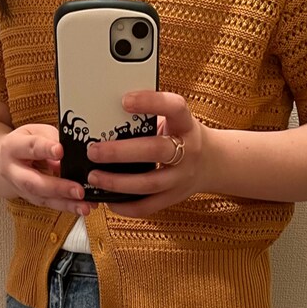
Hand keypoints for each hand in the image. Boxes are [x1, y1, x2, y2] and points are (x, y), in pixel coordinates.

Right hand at [0, 123, 91, 214]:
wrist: (6, 160)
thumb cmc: (26, 142)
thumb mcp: (37, 132)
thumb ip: (53, 140)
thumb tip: (72, 154)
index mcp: (13, 147)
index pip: (30, 147)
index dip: (45, 149)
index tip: (60, 150)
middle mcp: (13, 171)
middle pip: (33, 183)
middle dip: (58, 188)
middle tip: (79, 191)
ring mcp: (21, 189)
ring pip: (43, 199)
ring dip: (66, 204)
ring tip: (85, 207)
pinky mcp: (32, 199)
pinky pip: (51, 205)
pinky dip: (68, 207)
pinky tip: (83, 208)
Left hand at [84, 91, 212, 217]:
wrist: (212, 162)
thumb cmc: (181, 135)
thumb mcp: (174, 120)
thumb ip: (149, 117)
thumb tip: (107, 113)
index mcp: (186, 124)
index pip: (174, 108)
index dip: (150, 103)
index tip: (124, 101)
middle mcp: (188, 152)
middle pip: (156, 150)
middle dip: (121, 152)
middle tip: (94, 150)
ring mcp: (182, 178)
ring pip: (150, 183)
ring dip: (118, 182)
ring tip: (94, 176)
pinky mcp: (174, 198)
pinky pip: (149, 206)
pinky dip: (127, 206)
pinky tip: (109, 201)